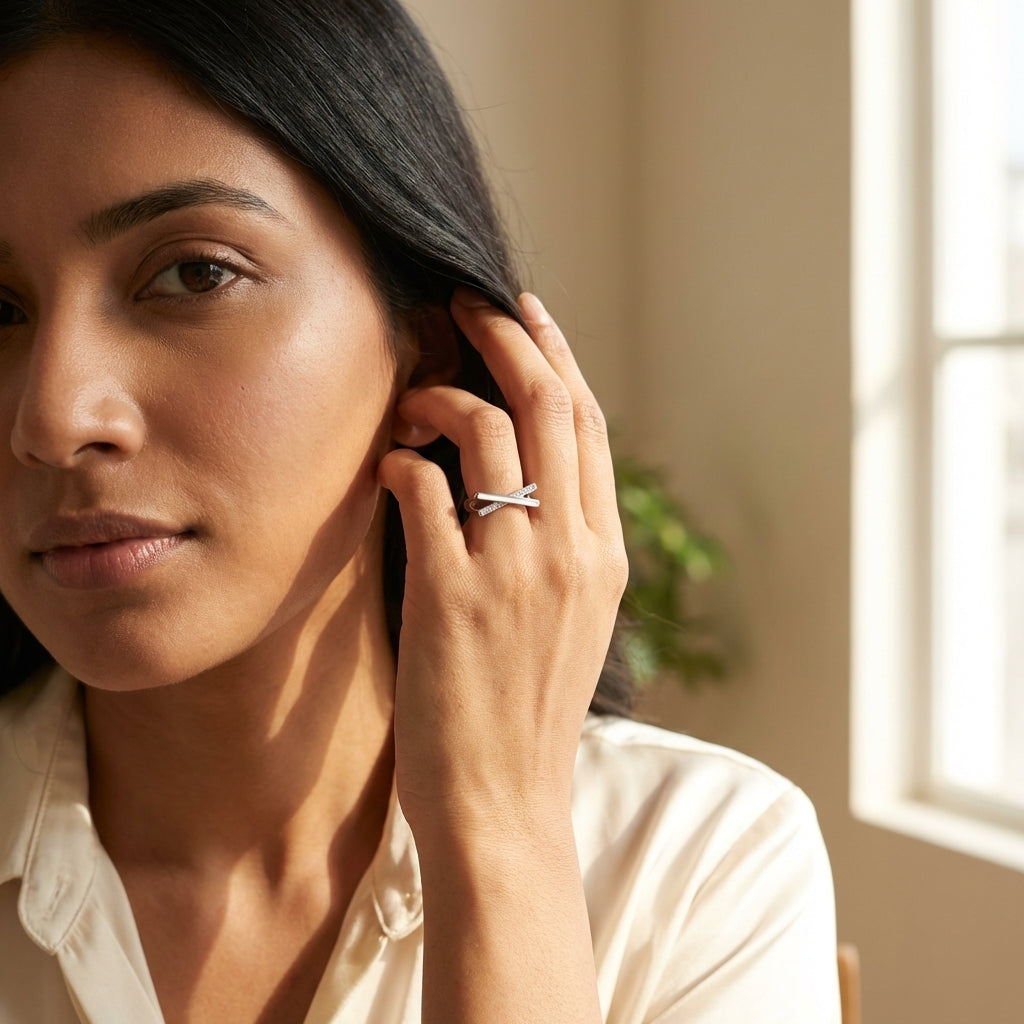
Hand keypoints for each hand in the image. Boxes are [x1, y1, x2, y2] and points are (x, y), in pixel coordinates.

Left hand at [378, 288, 627, 838]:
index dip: (556, 357)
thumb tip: (519, 481)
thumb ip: (557, 550)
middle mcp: (570, 550)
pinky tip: (386, 465)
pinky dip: (402, 460)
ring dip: (442, 394)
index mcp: (603, 555)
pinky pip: (426, 489)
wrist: (507, 808)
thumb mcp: (570, 626)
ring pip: (490, 429)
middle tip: (466, 300)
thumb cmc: (527, 717)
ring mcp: (515, 570)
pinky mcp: (454, 596)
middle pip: (550, 405)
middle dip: (507, 336)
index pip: (589, 427)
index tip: (524, 314)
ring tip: (411, 396)